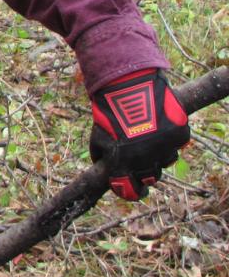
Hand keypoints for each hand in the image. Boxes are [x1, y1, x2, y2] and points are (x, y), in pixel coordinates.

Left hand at [89, 68, 189, 200]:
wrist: (126, 85)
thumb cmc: (107, 110)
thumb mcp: (97, 136)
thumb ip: (103, 157)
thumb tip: (108, 169)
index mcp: (122, 164)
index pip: (129, 192)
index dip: (130, 191)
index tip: (133, 189)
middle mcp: (145, 161)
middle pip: (149, 177)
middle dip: (143, 170)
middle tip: (138, 156)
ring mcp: (164, 148)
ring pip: (164, 161)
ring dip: (157, 153)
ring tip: (147, 134)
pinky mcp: (179, 135)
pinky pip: (176, 144)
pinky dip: (168, 138)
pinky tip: (159, 124)